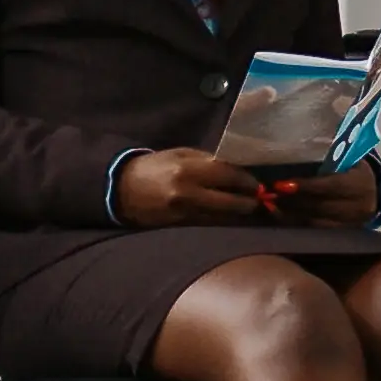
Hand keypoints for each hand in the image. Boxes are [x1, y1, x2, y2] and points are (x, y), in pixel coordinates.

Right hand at [114, 148, 272, 225]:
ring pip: (222, 217)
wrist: (122, 189)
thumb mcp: (179, 155)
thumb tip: (234, 167)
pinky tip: (229, 217)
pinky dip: (221, 220)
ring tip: (248, 209)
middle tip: (257, 199)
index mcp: (188, 170)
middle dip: (248, 201)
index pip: (227, 175)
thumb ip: (207, 160)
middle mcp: (188, 194)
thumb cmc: (154, 167)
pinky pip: (209, 224)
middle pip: (230, 201)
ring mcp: (184, 213)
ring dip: (237, 214)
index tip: (256, 183)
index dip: (246, 180)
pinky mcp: (180, 226)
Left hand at [273, 161, 380, 227]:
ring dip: (290, 215)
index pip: (330, 186)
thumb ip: (329, 154)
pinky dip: (297, 225)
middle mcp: (359, 206)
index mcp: (360, 183)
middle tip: (268, 195)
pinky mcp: (344, 234)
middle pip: (320, 207)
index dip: (305, 186)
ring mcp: (353, 223)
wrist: (375, 192)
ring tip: (270, 206)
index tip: (280, 184)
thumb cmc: (354, 169)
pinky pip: (317, 232)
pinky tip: (281, 217)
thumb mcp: (348, 158)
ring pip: (316, 223)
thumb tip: (298, 142)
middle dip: (291, 202)